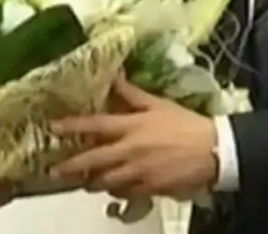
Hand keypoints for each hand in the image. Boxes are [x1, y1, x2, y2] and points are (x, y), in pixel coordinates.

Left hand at [48, 77, 218, 199]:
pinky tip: (112, 189)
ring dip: (91, 182)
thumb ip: (131, 93)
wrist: (214, 151)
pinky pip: (124, 194)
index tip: (53, 127)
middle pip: (92, 161)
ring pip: (105, 182)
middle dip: (71, 166)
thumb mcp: (158, 104)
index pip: (94, 126)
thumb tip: (114, 75)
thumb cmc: (186, 125)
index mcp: (132, 126)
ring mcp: (138, 172)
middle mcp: (130, 150)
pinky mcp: (149, 188)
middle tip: (55, 169)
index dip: (71, 126)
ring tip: (83, 181)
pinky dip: (115, 192)